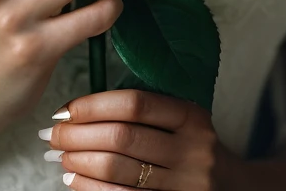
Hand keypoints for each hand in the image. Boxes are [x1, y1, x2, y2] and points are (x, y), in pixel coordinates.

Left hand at [39, 89, 243, 189]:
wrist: (234, 189)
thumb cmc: (193, 149)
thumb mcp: (183, 122)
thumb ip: (145, 112)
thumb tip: (79, 110)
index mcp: (191, 117)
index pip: (134, 103)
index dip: (93, 105)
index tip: (65, 109)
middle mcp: (192, 150)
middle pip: (121, 137)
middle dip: (77, 135)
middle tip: (51, 133)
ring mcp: (184, 185)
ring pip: (118, 172)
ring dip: (79, 162)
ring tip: (59, 156)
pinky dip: (90, 189)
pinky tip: (74, 180)